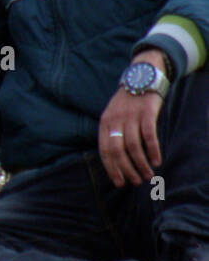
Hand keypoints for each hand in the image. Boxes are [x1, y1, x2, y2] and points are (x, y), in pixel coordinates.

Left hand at [97, 50, 166, 186]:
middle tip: (135, 182)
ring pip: (133, 146)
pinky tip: (156, 161)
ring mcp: (130, 117)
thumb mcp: (112, 115)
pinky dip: (152, 150)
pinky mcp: (146, 113)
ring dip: (140, 164)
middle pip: (118, 151)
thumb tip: (116, 160)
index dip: (111, 168)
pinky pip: (149, 136)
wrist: (140, 78)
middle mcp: (115, 120)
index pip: (104, 150)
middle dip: (126, 169)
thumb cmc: (126, 103)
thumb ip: (112, 133)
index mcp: (104, 123)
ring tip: (147, 175)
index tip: (119, 182)